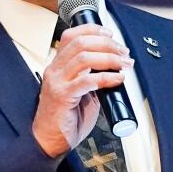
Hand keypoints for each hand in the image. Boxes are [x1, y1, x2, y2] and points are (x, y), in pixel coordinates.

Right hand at [32, 24, 133, 157]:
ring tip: (123, 64)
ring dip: (109, 58)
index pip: (71, 35)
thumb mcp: (81, 92)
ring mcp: (57, 82)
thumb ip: (93, 78)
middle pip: (81, 42)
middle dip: (107, 44)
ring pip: (84, 58)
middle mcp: (55, 70)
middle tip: (123, 52)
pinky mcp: (63, 96)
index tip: (110, 34)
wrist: (49, 141)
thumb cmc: (65, 118)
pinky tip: (117, 79)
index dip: (92, 30)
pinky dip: (106, 77)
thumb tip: (116, 68)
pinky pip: (87, 81)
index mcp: (58, 66)